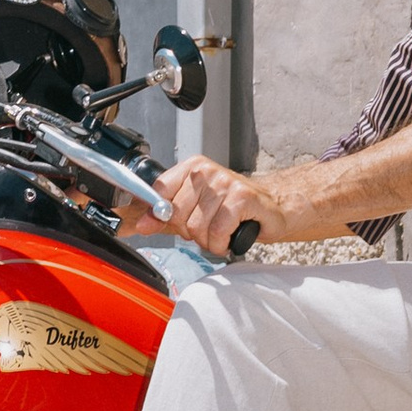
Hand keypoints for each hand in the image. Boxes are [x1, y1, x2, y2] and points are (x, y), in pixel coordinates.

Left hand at [130, 155, 292, 256]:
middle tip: (207, 227)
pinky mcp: (241, 197)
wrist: (271, 207)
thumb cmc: (232, 208)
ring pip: (197, 227)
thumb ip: (164, 216)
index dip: (160, 214)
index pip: (159, 191)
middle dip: (190, 231)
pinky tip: (230, 236)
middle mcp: (207, 171)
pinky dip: (221, 243)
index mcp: (191, 168)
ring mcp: (225, 182)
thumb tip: (140, 223)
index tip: (168, 223)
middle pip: (177, 214)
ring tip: (220, 232)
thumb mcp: (193, 209)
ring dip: (208, 240)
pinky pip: (218, 231)